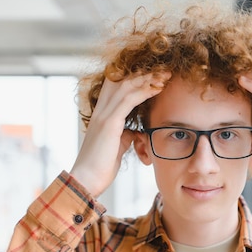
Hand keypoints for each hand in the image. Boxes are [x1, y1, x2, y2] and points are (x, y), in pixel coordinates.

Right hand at [70, 72, 170, 196]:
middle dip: (143, 73)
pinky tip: (158, 88)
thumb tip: (133, 132)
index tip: (154, 76)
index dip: (133, 78)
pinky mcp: (109, 123)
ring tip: (165, 75)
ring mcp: (104, 115)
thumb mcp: (116, 147)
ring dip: (148, 78)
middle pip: (121, 80)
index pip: (115, 86)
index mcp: (101, 115)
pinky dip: (144, 91)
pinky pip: (129, 100)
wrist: (86, 180)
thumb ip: (123, 136)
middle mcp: (100, 110)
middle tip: (164, 71)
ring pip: (127, 86)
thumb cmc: (100, 167)